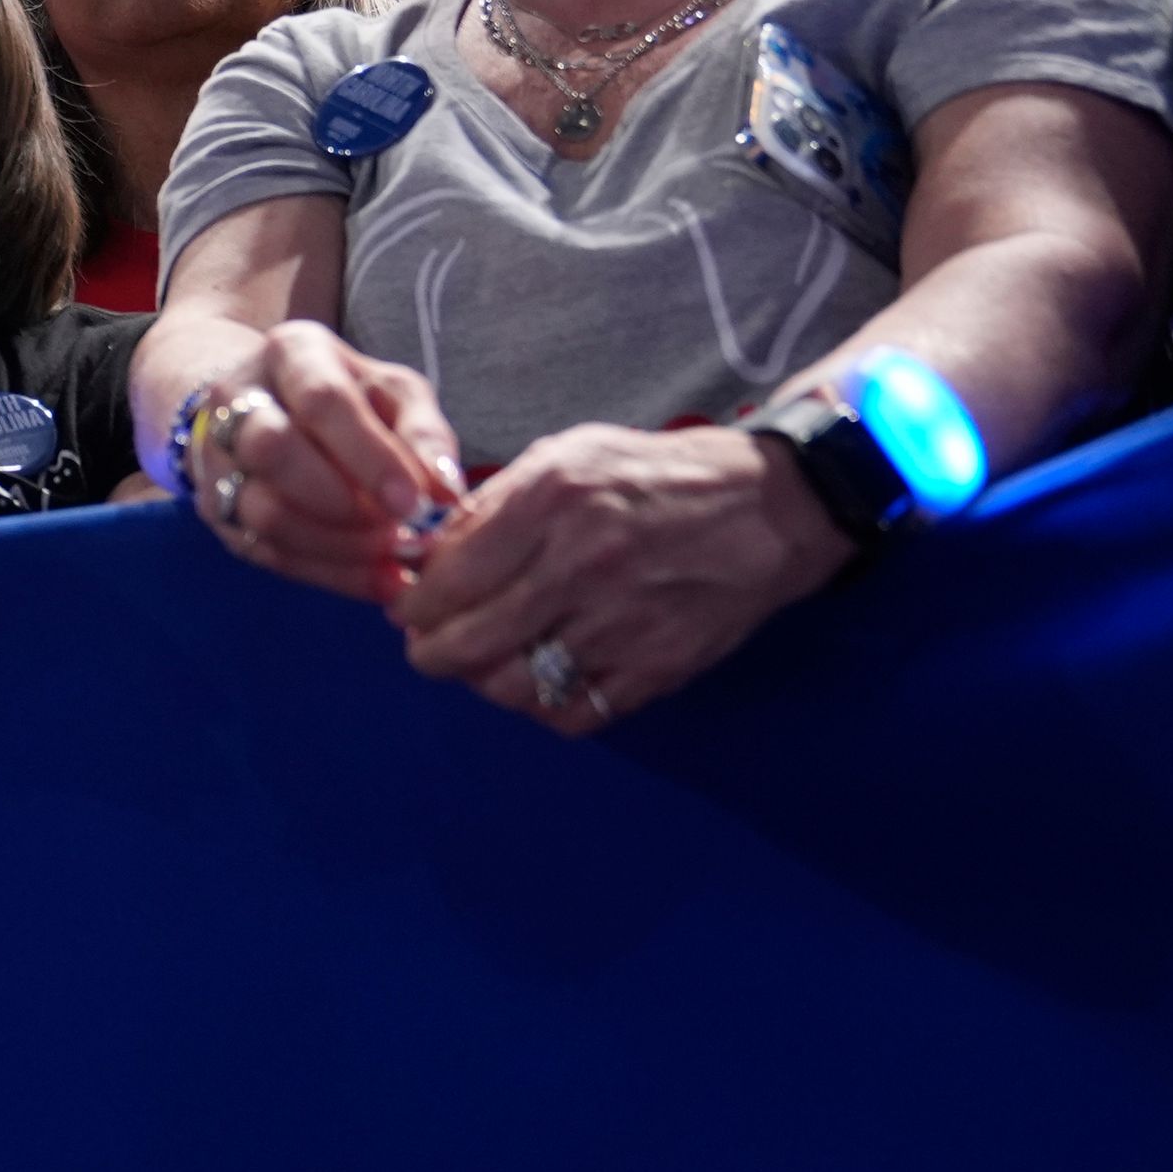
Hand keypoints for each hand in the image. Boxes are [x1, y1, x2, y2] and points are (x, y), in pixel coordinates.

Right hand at [177, 322, 466, 603]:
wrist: (269, 405)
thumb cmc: (349, 397)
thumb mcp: (394, 393)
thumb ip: (425, 435)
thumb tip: (446, 494)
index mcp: (290, 353)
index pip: (322, 402)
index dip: (369, 457)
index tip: (414, 504)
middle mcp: (236, 398)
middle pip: (271, 450)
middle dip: (341, 502)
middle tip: (397, 530)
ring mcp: (216, 456)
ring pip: (263, 511)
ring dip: (337, 545)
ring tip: (392, 555)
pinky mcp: (215, 508)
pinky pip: (267, 552)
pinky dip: (329, 574)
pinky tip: (377, 579)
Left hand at [388, 423, 857, 731]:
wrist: (766, 508)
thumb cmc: (652, 475)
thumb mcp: (566, 456)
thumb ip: (492, 504)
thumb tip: (424, 552)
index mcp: (551, 504)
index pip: (449, 580)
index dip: (413, 605)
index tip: (406, 609)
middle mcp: (581, 567)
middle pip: (469, 644)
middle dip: (430, 654)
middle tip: (427, 650)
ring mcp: (621, 624)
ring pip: (514, 688)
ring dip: (484, 683)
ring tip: (483, 664)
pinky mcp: (657, 667)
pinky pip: (573, 715)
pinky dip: (544, 707)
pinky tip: (540, 681)